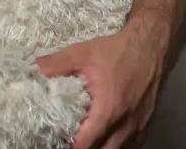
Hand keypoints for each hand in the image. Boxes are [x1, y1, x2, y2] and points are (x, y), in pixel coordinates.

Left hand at [35, 28, 165, 147]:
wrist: (150, 46)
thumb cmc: (117, 51)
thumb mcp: (83, 53)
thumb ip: (58, 64)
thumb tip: (35, 69)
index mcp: (108, 111)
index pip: (86, 144)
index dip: (70, 145)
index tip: (58, 138)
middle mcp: (125, 126)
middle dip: (86, 148)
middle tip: (70, 139)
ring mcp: (138, 129)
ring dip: (101, 147)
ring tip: (86, 137)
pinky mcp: (145, 126)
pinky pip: (130, 146)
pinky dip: (116, 145)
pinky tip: (105, 136)